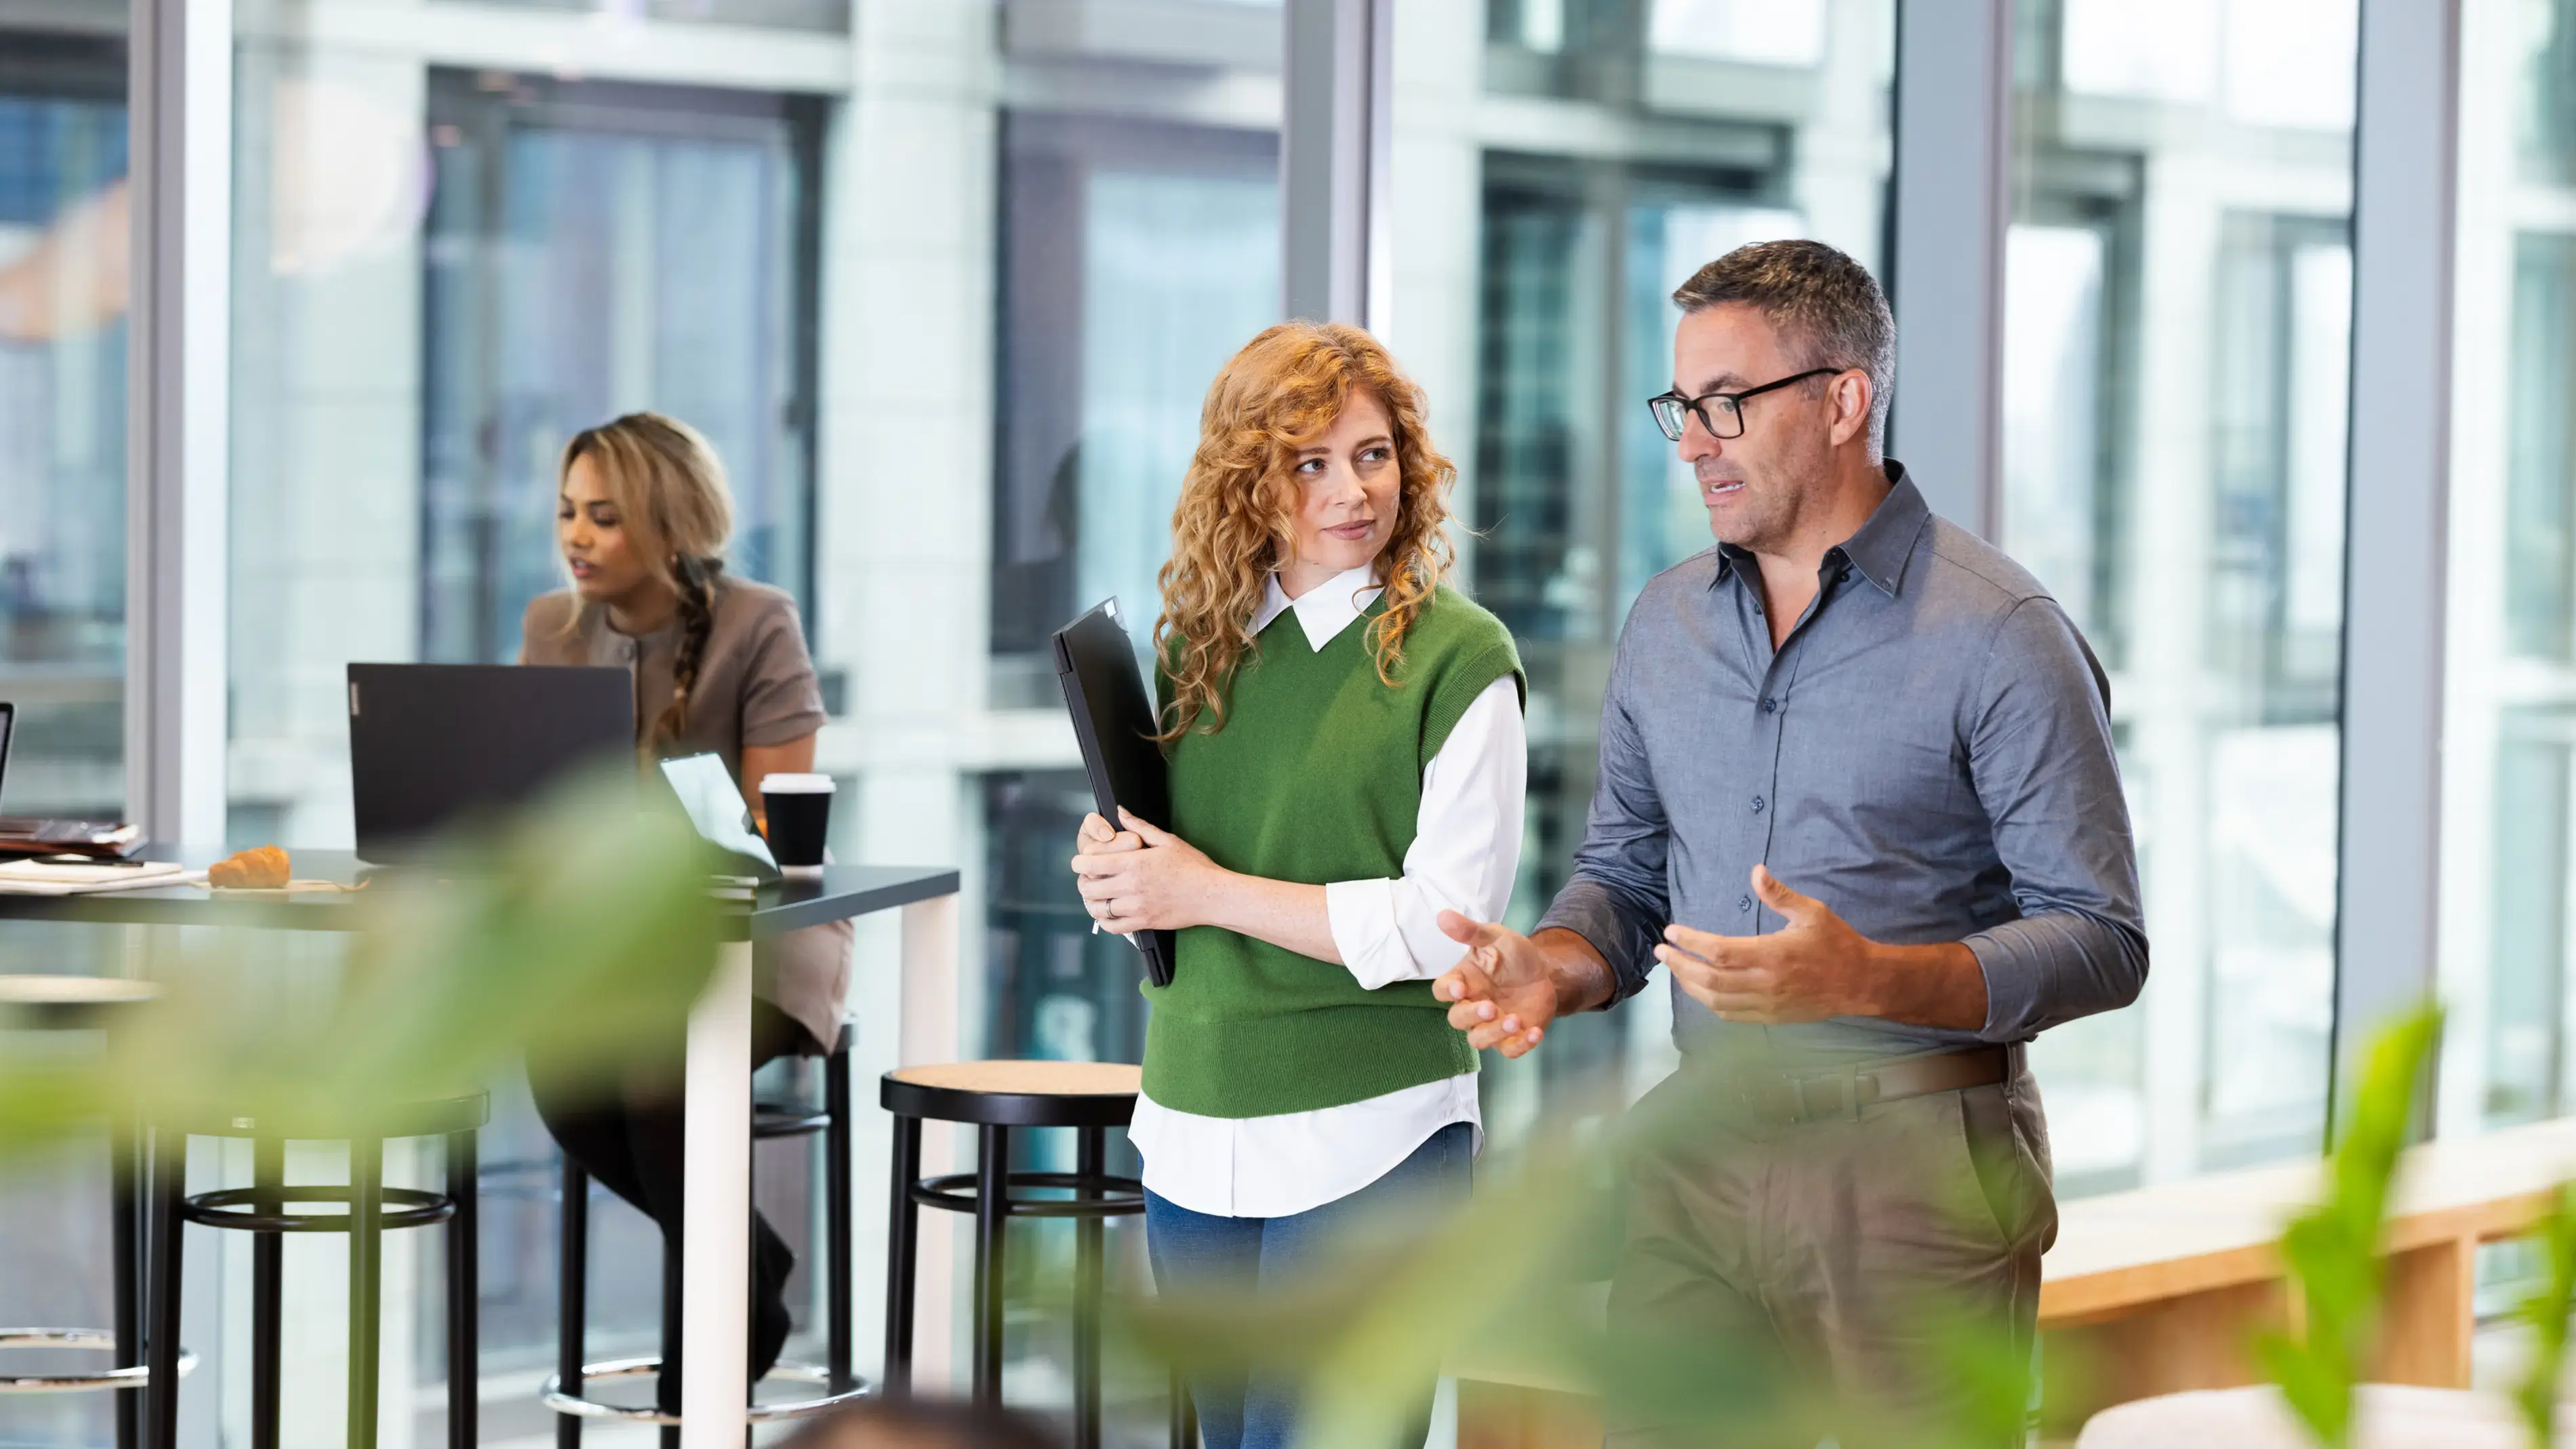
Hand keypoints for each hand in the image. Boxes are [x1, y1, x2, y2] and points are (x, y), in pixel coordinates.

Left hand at [1069, 808, 1226, 933]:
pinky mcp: (1143, 923)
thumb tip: (1120, 812)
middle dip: (1084, 882)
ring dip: (1093, 902)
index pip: (1092, 863)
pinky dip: (1106, 921)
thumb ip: (1139, 827)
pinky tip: (1110, 913)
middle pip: (1089, 888)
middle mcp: (1131, 887)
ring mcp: (1136, 907)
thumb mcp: (1167, 841)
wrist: (1212, 895)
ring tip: (1098, 896)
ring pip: (1098, 909)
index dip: (1079, 862)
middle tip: (1088, 879)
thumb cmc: (1193, 866)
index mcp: (1134, 863)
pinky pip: (1113, 928)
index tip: (1080, 862)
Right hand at [1432, 912, 1558, 1057]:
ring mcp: (1490, 1024)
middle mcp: (1472, 1005)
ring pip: (1479, 1039)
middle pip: (1457, 1019)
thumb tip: (1443, 916)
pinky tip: (1535, 1032)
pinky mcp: (1511, 1037)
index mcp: (1463, 980)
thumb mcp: (1495, 937)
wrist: (1545, 972)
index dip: (1448, 992)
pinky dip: (1521, 1045)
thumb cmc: (1513, 954)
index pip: (1442, 990)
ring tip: (1514, 1021)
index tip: (1461, 989)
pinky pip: (1509, 1050)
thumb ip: (1470, 931)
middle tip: (1490, 1007)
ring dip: (1494, 1033)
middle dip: (1472, 1015)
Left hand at [1653, 865, 1875, 1023]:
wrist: (1861, 983)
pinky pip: (1730, 1014)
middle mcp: (1766, 983)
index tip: (1671, 931)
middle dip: (1679, 965)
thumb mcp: (1812, 912)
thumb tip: (1755, 871)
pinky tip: (1699, 988)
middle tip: (1662, 951)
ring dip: (1689, 985)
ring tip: (1675, 967)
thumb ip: (1780, 894)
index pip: (1719, 950)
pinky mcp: (1770, 1017)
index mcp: (1773, 954)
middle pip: (1709, 979)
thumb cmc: (1837, 943)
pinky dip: (1708, 1002)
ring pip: (1715, 1001)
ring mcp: (1767, 1004)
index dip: (1690, 942)